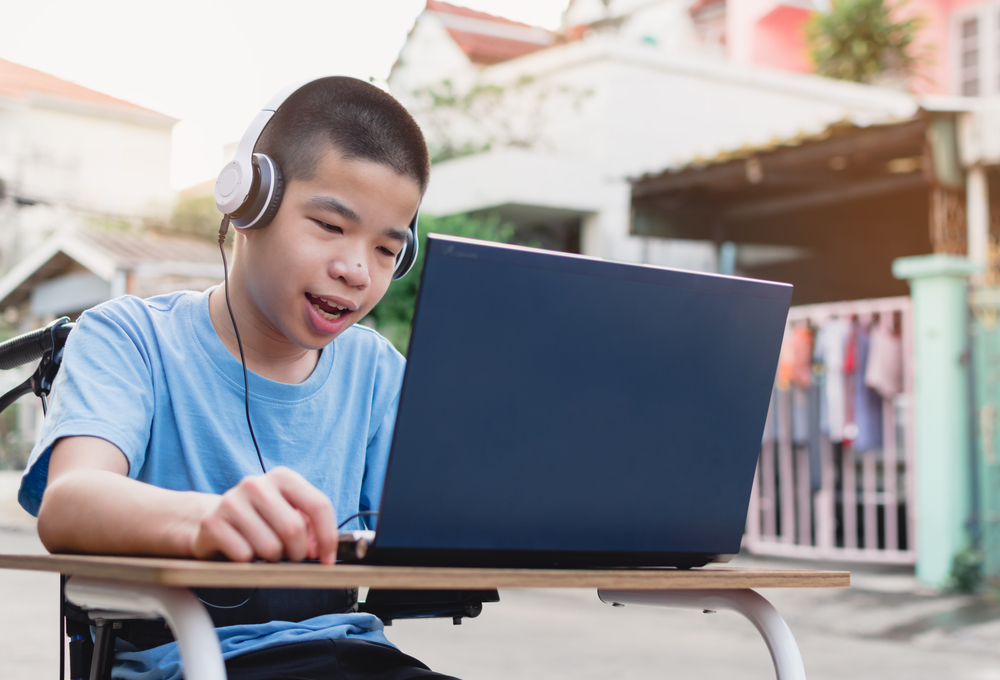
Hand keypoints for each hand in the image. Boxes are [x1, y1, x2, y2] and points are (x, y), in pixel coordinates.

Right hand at [191, 466, 337, 564]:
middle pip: (293, 528)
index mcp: (282, 477)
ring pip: (269, 547)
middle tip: (291, 556)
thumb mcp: (288, 514)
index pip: (318, 504)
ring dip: (272, 559)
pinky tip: (243, 550)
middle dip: (298, 552)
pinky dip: (249, 562)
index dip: (327, 537)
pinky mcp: (212, 522)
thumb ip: (309, 528)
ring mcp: (231, 501)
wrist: (214, 518)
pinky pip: (244, 555)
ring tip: (264, 550)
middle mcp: (256, 484)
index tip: (327, 560)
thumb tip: (318, 549)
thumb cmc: (261, 519)